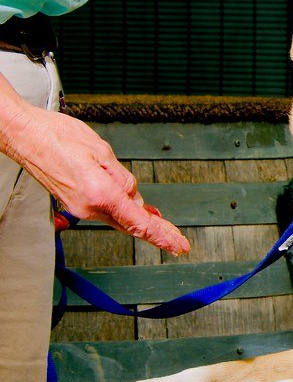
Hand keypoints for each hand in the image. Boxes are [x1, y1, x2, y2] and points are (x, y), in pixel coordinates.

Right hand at [1, 99, 189, 254]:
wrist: (24, 136)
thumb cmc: (57, 137)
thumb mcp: (102, 151)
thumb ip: (123, 178)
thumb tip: (135, 197)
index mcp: (100, 194)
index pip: (139, 223)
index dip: (162, 236)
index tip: (178, 245)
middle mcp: (89, 207)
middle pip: (132, 225)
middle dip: (157, 233)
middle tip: (179, 243)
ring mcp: (80, 207)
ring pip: (120, 219)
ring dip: (142, 222)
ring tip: (164, 227)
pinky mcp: (75, 203)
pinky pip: (108, 212)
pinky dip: (125, 214)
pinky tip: (137, 212)